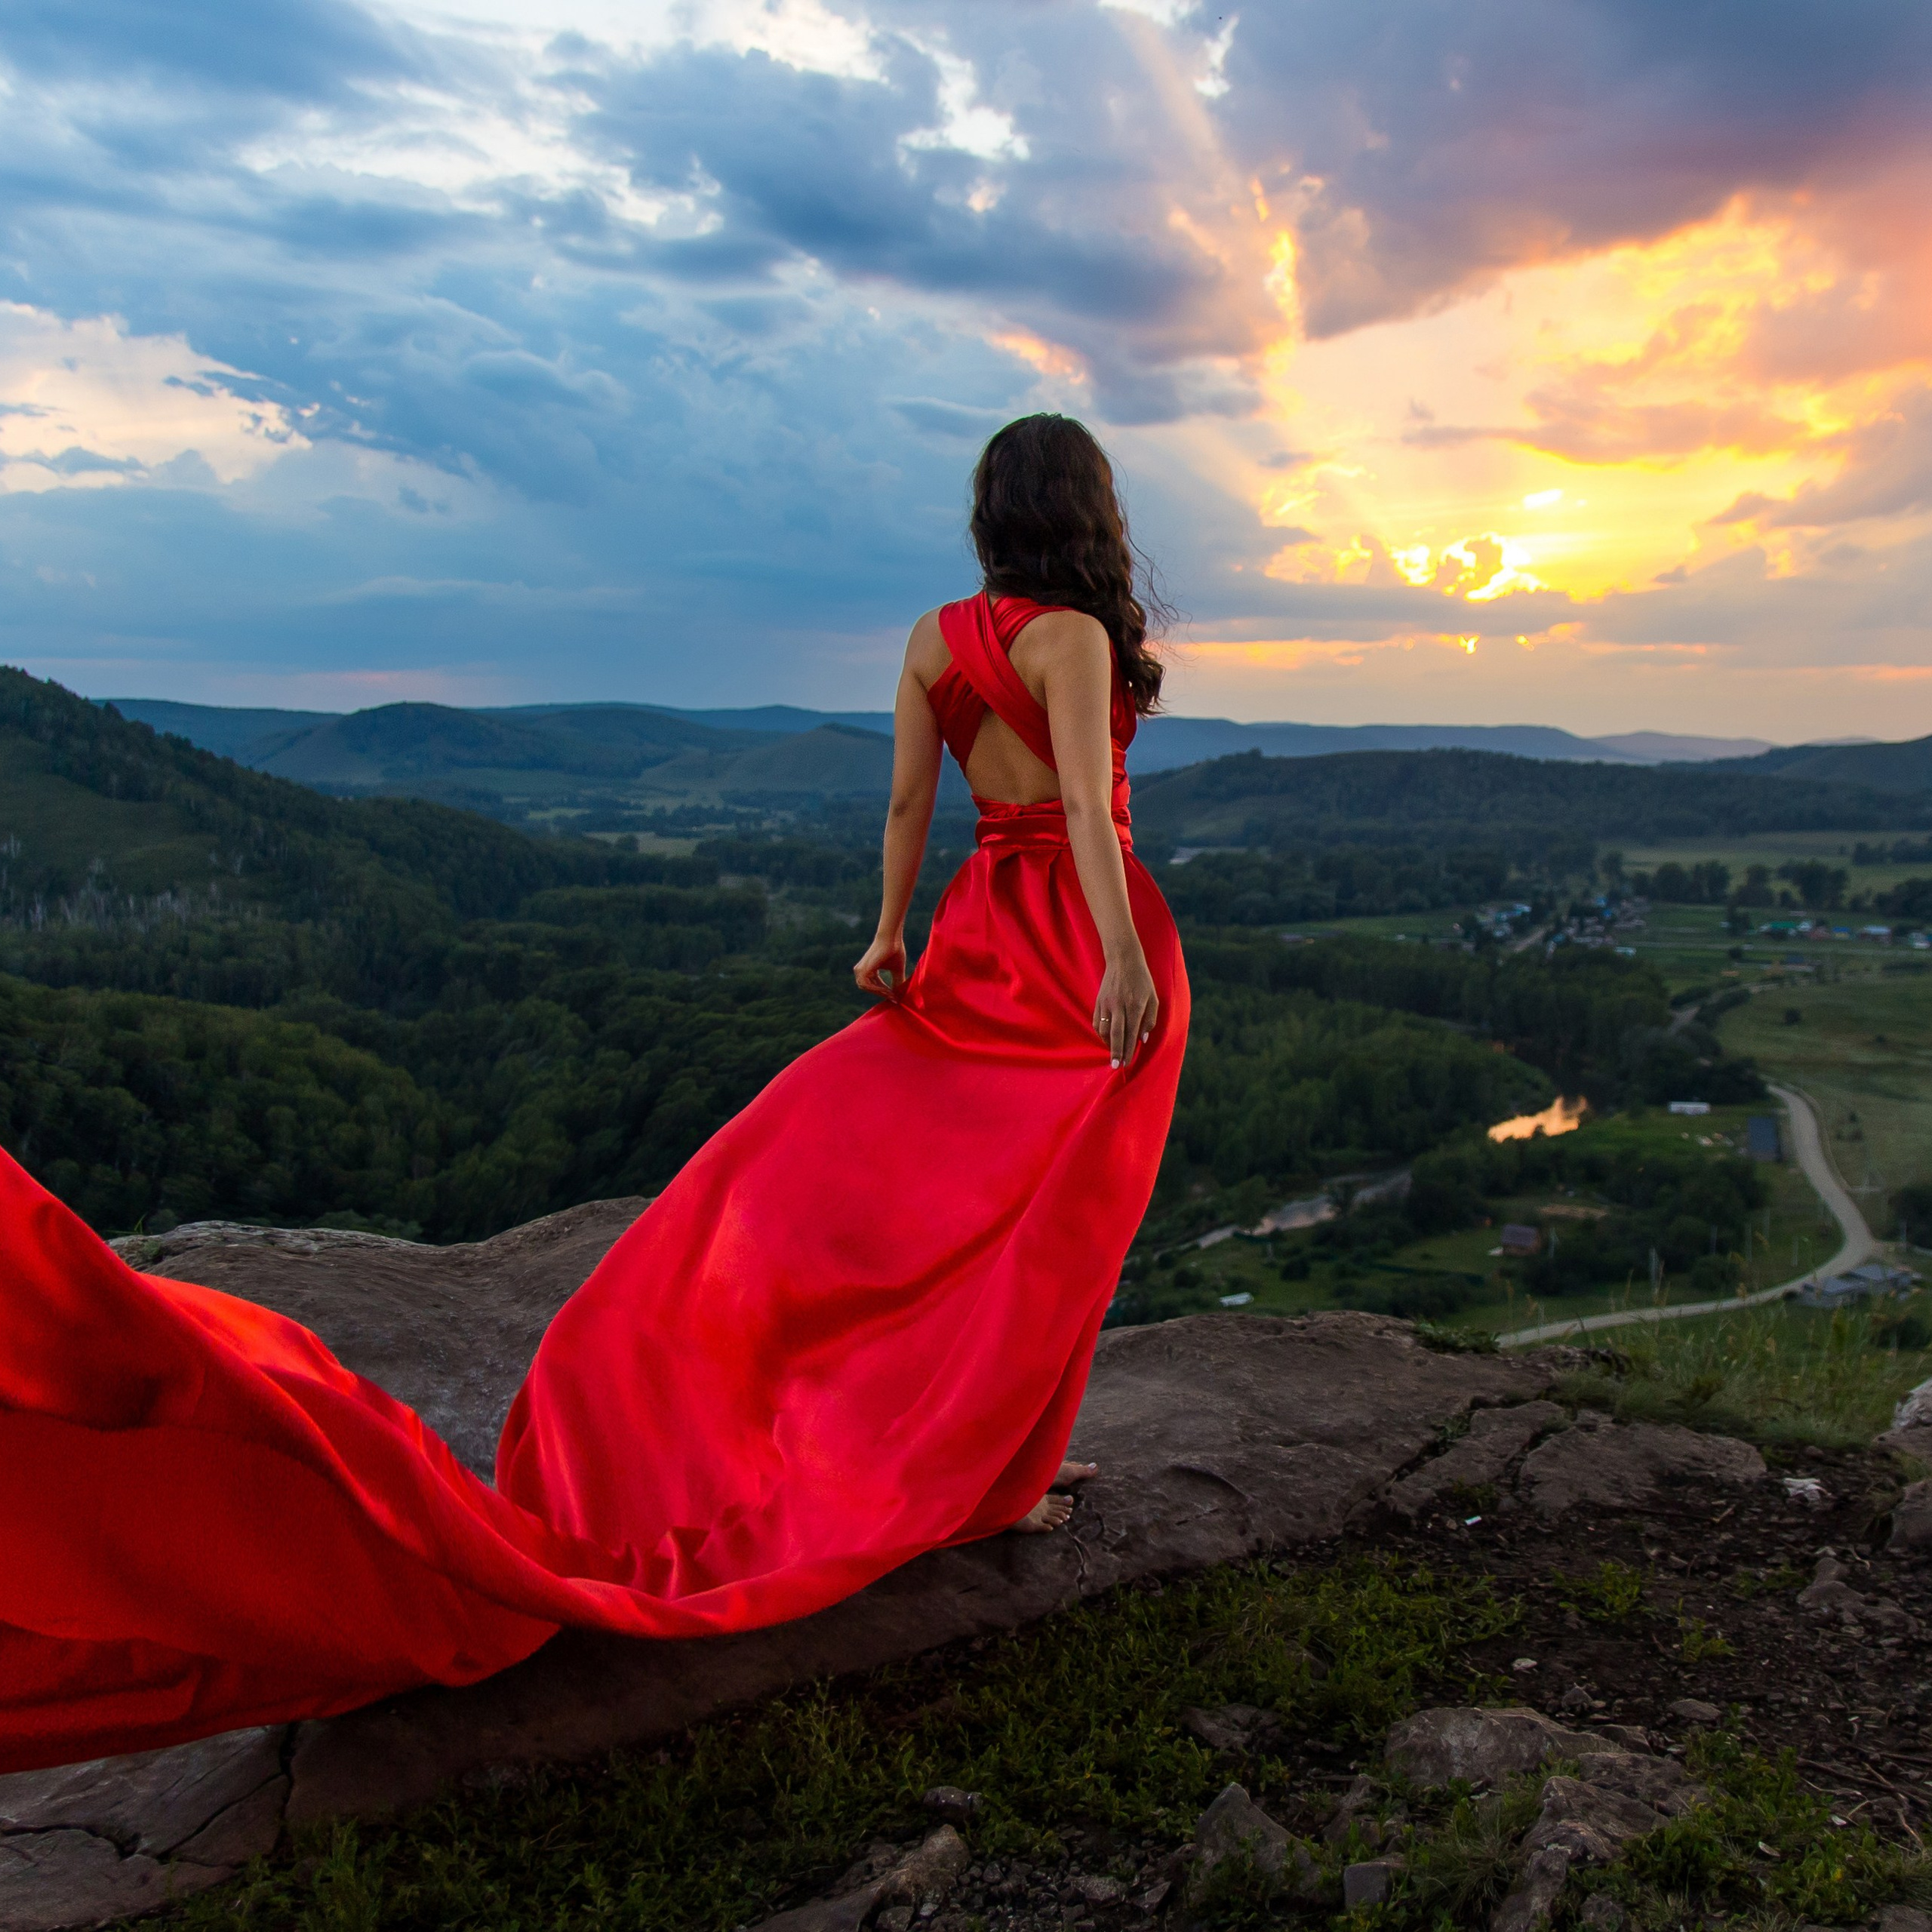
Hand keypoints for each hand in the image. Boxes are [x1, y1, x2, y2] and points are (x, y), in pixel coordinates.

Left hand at [854, 931, 907, 998]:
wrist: (891, 939)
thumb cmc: (894, 951)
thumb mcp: (896, 970)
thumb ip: (896, 982)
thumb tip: (899, 996)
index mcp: (867, 969)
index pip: (873, 985)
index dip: (884, 992)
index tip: (894, 998)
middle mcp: (861, 970)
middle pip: (869, 988)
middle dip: (881, 994)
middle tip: (894, 998)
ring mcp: (860, 969)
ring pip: (867, 988)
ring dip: (880, 992)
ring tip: (892, 994)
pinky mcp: (863, 969)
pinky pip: (867, 985)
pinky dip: (878, 989)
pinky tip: (888, 991)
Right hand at [1092, 949, 1158, 1067]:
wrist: (1123, 960)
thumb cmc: (1142, 980)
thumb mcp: (1153, 998)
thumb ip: (1150, 1019)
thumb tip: (1143, 1039)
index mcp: (1136, 1005)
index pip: (1131, 1033)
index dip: (1129, 1050)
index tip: (1127, 1063)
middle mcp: (1119, 1006)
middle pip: (1116, 1034)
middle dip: (1116, 1052)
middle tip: (1116, 1066)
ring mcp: (1107, 1003)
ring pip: (1104, 1029)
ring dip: (1108, 1044)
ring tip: (1113, 1053)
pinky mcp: (1098, 1001)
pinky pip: (1097, 1022)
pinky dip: (1101, 1033)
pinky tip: (1106, 1039)